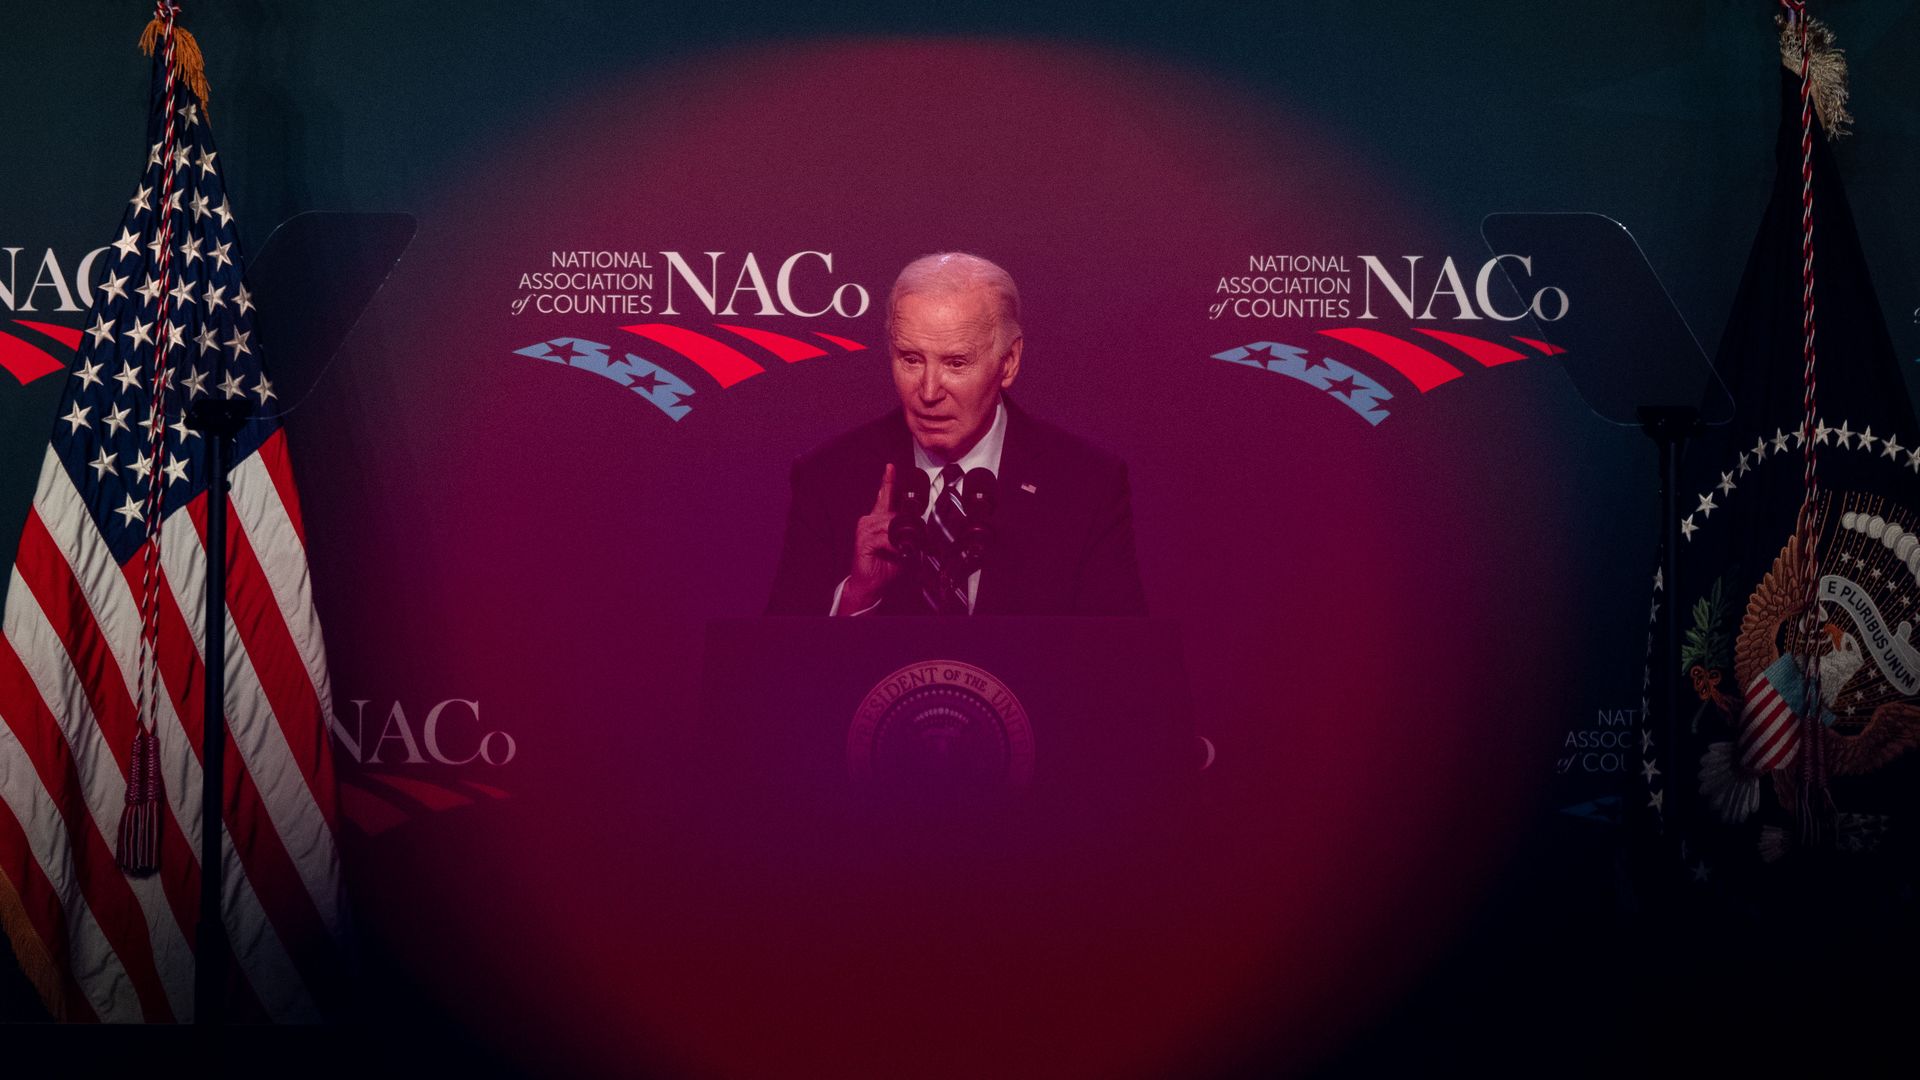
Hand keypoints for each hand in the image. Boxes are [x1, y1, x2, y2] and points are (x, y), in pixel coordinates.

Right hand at [841, 464, 902, 612]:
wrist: (871, 585)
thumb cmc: (885, 566)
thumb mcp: (903, 548)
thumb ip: (908, 535)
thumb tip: (919, 529)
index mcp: (879, 520)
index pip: (885, 496)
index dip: (888, 481)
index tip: (891, 467)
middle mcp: (870, 521)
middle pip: (895, 514)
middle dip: (906, 530)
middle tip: (908, 545)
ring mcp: (865, 529)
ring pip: (891, 525)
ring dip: (900, 541)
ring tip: (899, 553)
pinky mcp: (863, 539)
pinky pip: (885, 538)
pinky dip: (894, 547)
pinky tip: (893, 554)